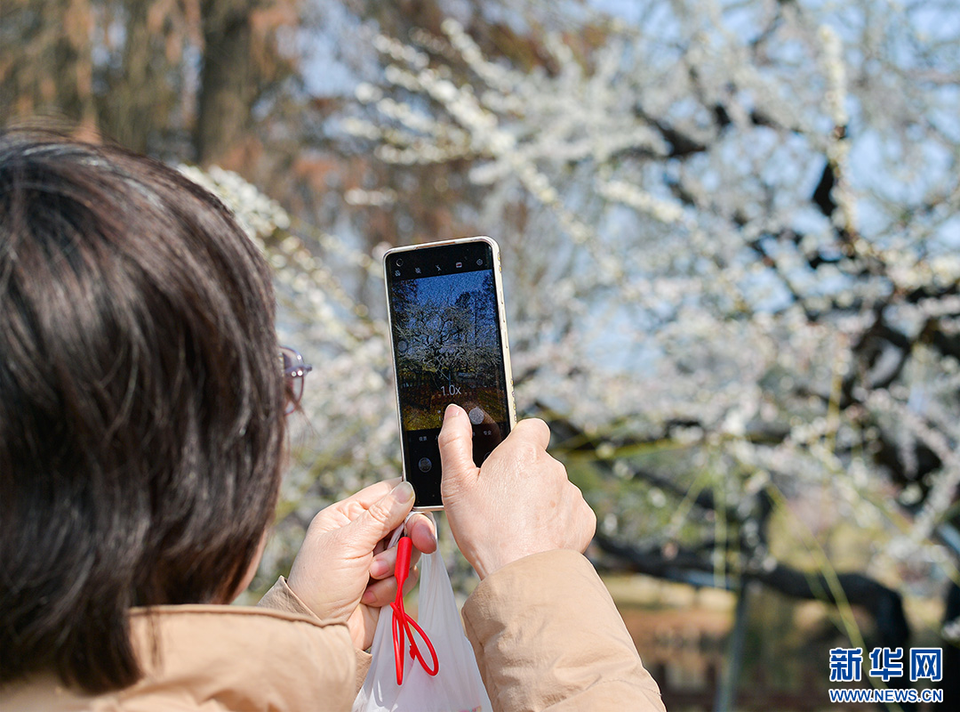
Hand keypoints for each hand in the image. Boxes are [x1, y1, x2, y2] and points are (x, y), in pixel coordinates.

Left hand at [286, 479, 436, 649]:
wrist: (319, 634)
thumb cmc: (321, 584)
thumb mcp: (348, 543)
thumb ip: (380, 515)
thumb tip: (407, 488)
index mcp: (347, 516)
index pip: (387, 494)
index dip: (408, 499)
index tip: (422, 509)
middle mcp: (363, 534)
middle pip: (406, 521)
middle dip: (412, 535)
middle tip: (422, 543)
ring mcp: (376, 560)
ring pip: (410, 550)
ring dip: (394, 566)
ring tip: (371, 578)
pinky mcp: (387, 584)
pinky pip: (408, 576)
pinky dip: (393, 587)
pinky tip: (370, 596)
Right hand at [439, 404, 595, 578]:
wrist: (521, 575)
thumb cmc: (485, 531)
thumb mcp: (456, 485)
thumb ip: (454, 442)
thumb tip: (455, 413)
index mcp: (523, 452)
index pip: (532, 427)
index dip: (519, 440)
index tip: (506, 460)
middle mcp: (553, 467)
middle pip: (540, 462)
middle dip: (525, 476)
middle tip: (503, 502)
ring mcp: (572, 493)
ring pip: (555, 488)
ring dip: (541, 500)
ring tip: (519, 524)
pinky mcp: (584, 518)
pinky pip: (570, 512)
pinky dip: (556, 521)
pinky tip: (538, 536)